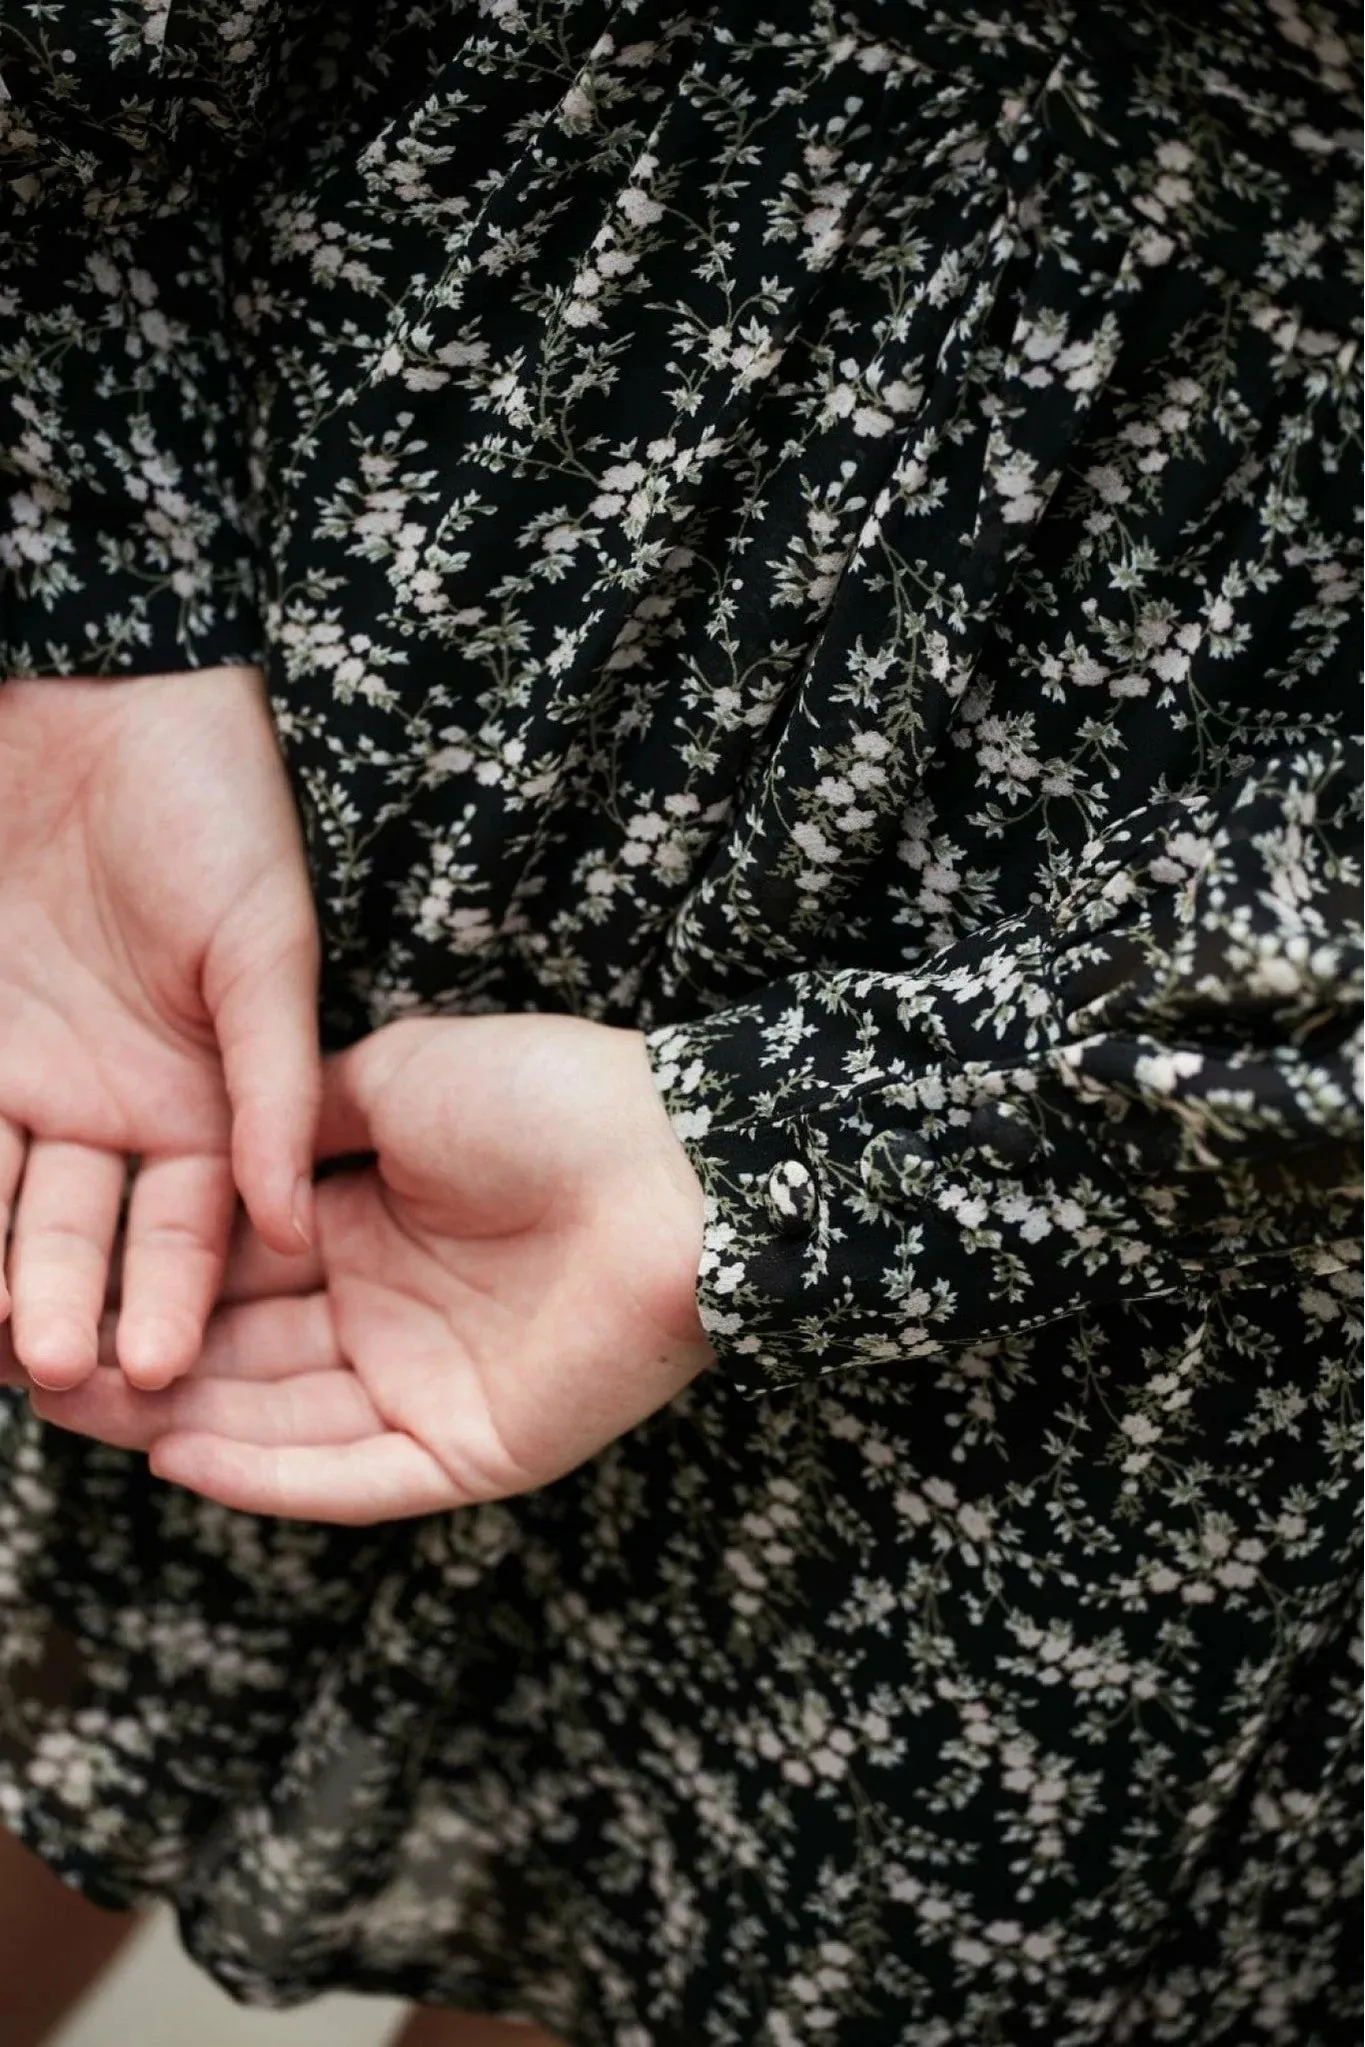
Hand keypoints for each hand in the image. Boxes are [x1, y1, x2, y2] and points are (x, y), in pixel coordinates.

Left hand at [0, 667, 319, 1389]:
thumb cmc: (219, 810)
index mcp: (208, 1106)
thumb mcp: (266, 949)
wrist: (107, 697)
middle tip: (51, 1370)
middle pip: (82, 1232)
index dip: (171, 1297)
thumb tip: (294, 1228)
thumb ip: (274, 1085)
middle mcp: (115, 1112)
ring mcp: (30, 1080)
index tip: (154, 1370)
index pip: (189, 1229)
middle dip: (65, 1302)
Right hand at [26, 1015, 714, 1521]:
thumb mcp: (400, 1080)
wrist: (674, 1159)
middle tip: (35, 1364)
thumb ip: (303, 1122)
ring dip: (181, 1420)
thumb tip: (228, 1143)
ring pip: (279, 1421)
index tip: (59, 1281)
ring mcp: (428, 1385)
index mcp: (367, 1228)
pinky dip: (270, 1474)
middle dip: (140, 1360)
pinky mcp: (473, 1447)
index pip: (233, 1269)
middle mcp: (386, 1313)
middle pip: (240, 1354)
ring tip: (77, 1411)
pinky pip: (354, 1474)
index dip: (148, 1278)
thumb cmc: (549, 1100)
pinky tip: (180, 1455)